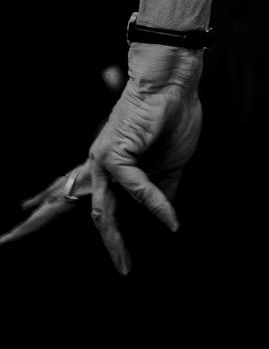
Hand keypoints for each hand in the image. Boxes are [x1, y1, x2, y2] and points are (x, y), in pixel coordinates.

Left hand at [1, 45, 202, 273]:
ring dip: (114, 242)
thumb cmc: (173, 117)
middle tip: (4, 241)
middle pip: (60, 199)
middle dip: (33, 222)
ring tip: (123, 266)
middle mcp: (97, 164)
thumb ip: (158, 191)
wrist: (172, 82)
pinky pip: (136, 190)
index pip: (69, 186)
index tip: (22, 208)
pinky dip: (156, 205)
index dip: (45, 198)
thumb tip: (160, 217)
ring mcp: (104, 161)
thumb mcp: (169, 165)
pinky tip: (170, 221)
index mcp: (107, 163)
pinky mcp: (117, 156)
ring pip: (100, 211)